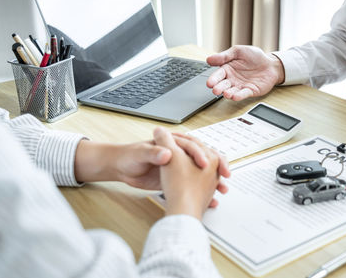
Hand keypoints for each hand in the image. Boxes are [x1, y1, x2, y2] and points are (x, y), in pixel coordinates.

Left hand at [74, 137, 229, 192]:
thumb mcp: (140, 153)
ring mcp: (181, 168)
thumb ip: (153, 153)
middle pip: (204, 159)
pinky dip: (204, 195)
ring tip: (223, 190)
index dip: (201, 154)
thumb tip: (166, 153)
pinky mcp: (178, 180)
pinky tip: (211, 202)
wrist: (121, 169)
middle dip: (217, 167)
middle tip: (224, 174)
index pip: (193, 146)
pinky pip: (195, 187)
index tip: (205, 164)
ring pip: (203, 174)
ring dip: (215, 182)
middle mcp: (180, 154)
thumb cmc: (129, 156)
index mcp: (173, 143)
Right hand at [206, 45, 284, 100]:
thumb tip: (209, 59)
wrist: (270, 63)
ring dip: (228, 93)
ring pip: (232, 91)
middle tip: (215, 90)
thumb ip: (224, 56)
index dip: (213, 79)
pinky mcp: (250, 91)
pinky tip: (235, 97)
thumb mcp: (238, 51)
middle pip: (223, 85)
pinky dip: (239, 96)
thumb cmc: (254, 56)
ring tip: (226, 94)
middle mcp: (232, 79)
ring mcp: (240, 86)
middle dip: (219, 88)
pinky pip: (243, 94)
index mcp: (227, 69)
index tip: (209, 83)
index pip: (218, 75)